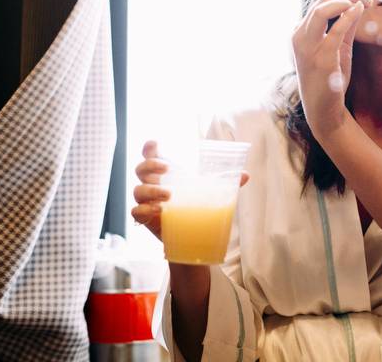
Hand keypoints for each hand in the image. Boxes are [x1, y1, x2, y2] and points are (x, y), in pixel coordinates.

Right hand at [131, 140, 248, 240]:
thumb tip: (246, 175)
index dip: (149, 148)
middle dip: (150, 166)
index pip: (150, 155)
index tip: (154, 144)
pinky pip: (136, 212)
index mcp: (165, 173)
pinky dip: (144, 210)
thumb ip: (225, 183)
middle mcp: (152, 184)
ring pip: (137, 190)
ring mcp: (146, 201)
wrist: (188, 237)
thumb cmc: (194, 206)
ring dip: (151, 190)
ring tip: (169, 195)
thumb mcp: (210, 193)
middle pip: (140, 169)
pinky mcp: (145, 219)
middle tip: (166, 168)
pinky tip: (159, 210)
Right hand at [291, 0, 371, 137]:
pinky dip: (347, 16)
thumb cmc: (329, 80)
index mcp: (301, 32)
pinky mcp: (320, 58)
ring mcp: (307, 47)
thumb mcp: (339, 48)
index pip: (321, 2)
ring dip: (346, 0)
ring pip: (321, 9)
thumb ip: (345, 27)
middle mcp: (299, 36)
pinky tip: (360, 9)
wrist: (324, 109)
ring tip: (365, 0)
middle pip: (321, 1)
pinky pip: (334, 31)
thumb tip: (358, 5)